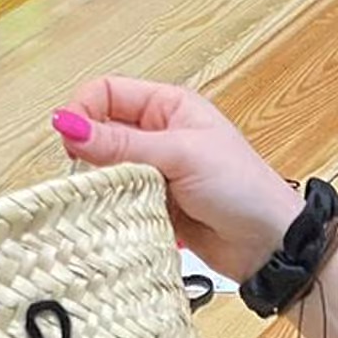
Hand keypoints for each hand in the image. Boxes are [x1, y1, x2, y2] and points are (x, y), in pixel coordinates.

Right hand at [52, 78, 304, 281]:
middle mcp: (159, 134)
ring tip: (115, 197)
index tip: (71, 139)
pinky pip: (119, 200)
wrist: (268, 244)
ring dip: (104, 183)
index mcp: (169, 106)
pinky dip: (115, 208)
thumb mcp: (181, 155)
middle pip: (101, 132)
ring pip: (106, 170)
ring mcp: (156, 171)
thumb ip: (122, 143)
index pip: (107, 92)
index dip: (84, 110)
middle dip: (90, 152)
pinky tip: (123, 217)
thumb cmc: (242, 188)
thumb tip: (69, 126)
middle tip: (93, 174)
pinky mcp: (154, 205)